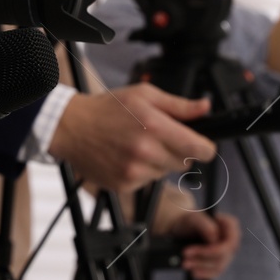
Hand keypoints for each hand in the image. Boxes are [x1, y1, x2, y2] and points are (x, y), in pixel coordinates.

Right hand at [48, 84, 215, 192]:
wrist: (73, 128)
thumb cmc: (107, 109)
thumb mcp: (145, 95)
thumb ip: (179, 105)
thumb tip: (205, 108)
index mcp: (155, 127)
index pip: (199, 149)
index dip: (206, 148)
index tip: (204, 146)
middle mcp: (146, 152)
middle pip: (185, 163)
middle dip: (179, 151)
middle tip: (160, 139)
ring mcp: (134, 171)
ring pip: (166, 173)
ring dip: (160, 162)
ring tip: (139, 146)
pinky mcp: (125, 184)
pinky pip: (147, 182)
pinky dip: (143, 172)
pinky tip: (128, 157)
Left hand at [160, 208, 240, 279]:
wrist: (183, 228)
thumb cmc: (190, 220)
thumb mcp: (193, 218)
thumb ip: (205, 225)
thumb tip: (214, 239)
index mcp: (230, 225)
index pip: (229, 242)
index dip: (211, 250)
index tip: (189, 251)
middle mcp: (232, 240)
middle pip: (222, 255)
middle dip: (202, 258)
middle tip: (184, 259)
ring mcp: (227, 253)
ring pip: (219, 266)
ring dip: (201, 267)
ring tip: (185, 264)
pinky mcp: (219, 263)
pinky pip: (215, 272)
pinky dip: (204, 274)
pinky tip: (193, 272)